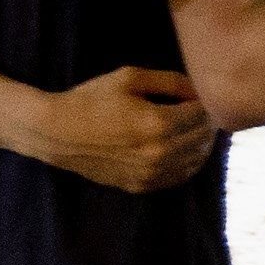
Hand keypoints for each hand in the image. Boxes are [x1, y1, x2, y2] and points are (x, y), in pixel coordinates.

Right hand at [29, 63, 222, 196]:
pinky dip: (188, 162)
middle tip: (201, 110)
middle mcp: (159, 153)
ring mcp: (151, 173)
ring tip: (195, 128)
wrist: (57, 133)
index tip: (201, 95)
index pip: (203, 115)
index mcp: (159, 124)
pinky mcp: (141, 186)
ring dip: (202, 144)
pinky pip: (179, 177)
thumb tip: (199, 89)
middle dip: (208, 122)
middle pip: (203, 139)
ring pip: (196, 161)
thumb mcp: (130, 78)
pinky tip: (182, 148)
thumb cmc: (92, 99)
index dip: (207, 103)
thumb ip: (170, 81)